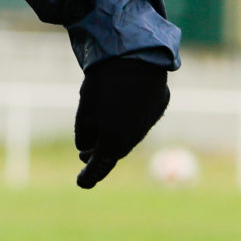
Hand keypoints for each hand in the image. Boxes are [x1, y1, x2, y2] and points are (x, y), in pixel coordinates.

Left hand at [74, 56, 170, 188]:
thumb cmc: (103, 85)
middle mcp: (135, 138)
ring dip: (114, 137)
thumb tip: (88, 146)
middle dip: (99, 155)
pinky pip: (141, 118)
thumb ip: (85, 134)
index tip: (82, 183)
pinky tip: (121, 108)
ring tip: (100, 134)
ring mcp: (149, 122)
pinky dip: (129, 118)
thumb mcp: (85, 111)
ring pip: (129, 136)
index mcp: (114, 143)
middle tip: (84, 156)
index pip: (100, 166)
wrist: (135, 57)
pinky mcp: (158, 106)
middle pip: (115, 152)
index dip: (89, 176)